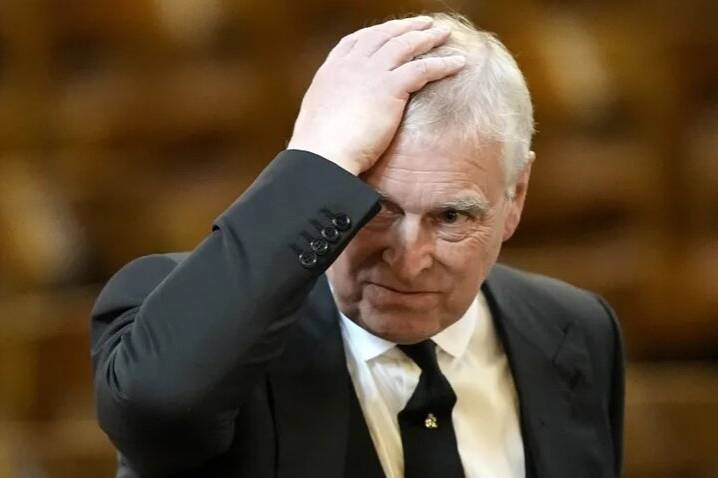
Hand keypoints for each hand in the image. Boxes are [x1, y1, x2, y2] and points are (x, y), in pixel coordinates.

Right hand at [287, 16, 465, 174]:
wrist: (323, 154)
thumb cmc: (320, 150)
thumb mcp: (319, 121)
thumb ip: (332, 112)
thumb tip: (336, 122)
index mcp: (331, 71)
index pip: (354, 42)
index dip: (374, 34)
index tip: (387, 32)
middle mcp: (351, 65)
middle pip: (382, 35)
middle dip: (404, 27)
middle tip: (422, 24)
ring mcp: (370, 73)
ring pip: (405, 45)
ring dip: (427, 37)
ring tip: (444, 33)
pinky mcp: (390, 87)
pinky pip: (423, 69)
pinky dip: (442, 63)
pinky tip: (458, 63)